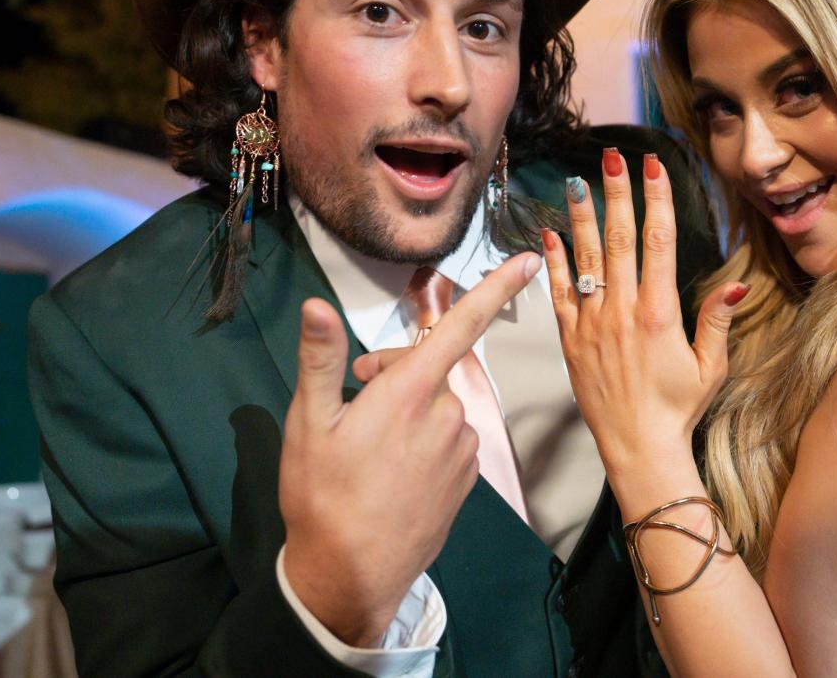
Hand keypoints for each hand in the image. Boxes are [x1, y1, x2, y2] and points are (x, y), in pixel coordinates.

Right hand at [279, 252, 540, 645]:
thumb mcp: (308, 425)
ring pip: (438, 405)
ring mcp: (461, 448)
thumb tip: (318, 306)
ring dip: (411, 408)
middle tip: (354, 398)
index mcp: (409, 392)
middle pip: (429, 367)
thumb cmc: (323, 497)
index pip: (460, 324)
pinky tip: (394, 468)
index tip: (528, 259)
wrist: (352, 577)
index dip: (497, 286)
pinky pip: (449, 438)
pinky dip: (425, 439)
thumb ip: (320, 359)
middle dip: (396, 372)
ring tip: (370, 444)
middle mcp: (446, 414)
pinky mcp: (467, 477)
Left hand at [541, 149, 744, 475]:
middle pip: (620, 239)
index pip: (658, 241)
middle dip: (617, 194)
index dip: (655, 199)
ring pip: (586, 259)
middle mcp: (623, 311)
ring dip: (581, 217)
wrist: (638, 448)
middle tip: (612, 158)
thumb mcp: (711, 366)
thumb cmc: (678, 410)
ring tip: (576, 181)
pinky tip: (548, 233)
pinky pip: (559, 293)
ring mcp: (593, 324)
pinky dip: (554, 262)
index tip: (652, 168)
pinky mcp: (571, 341)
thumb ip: (717, 319)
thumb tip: (737, 283)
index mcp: (659, 312)